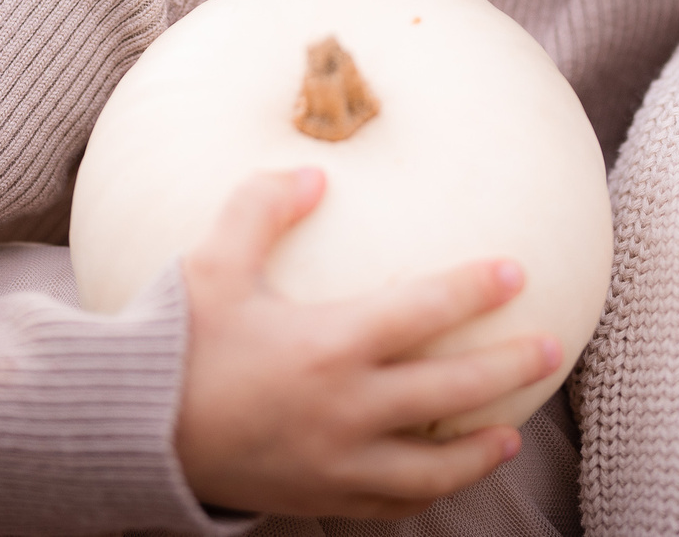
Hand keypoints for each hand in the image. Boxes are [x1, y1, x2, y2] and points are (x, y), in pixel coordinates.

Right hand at [172, 167, 556, 518]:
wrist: (129, 434)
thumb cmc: (171, 342)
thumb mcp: (211, 264)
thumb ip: (262, 208)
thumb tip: (314, 175)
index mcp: (327, 345)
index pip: (423, 313)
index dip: (474, 291)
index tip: (515, 271)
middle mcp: (344, 409)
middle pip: (450, 392)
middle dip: (507, 368)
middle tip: (549, 348)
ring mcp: (334, 462)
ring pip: (430, 467)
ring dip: (479, 450)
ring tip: (510, 434)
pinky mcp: (318, 497)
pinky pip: (388, 505)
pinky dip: (424, 493)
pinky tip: (441, 478)